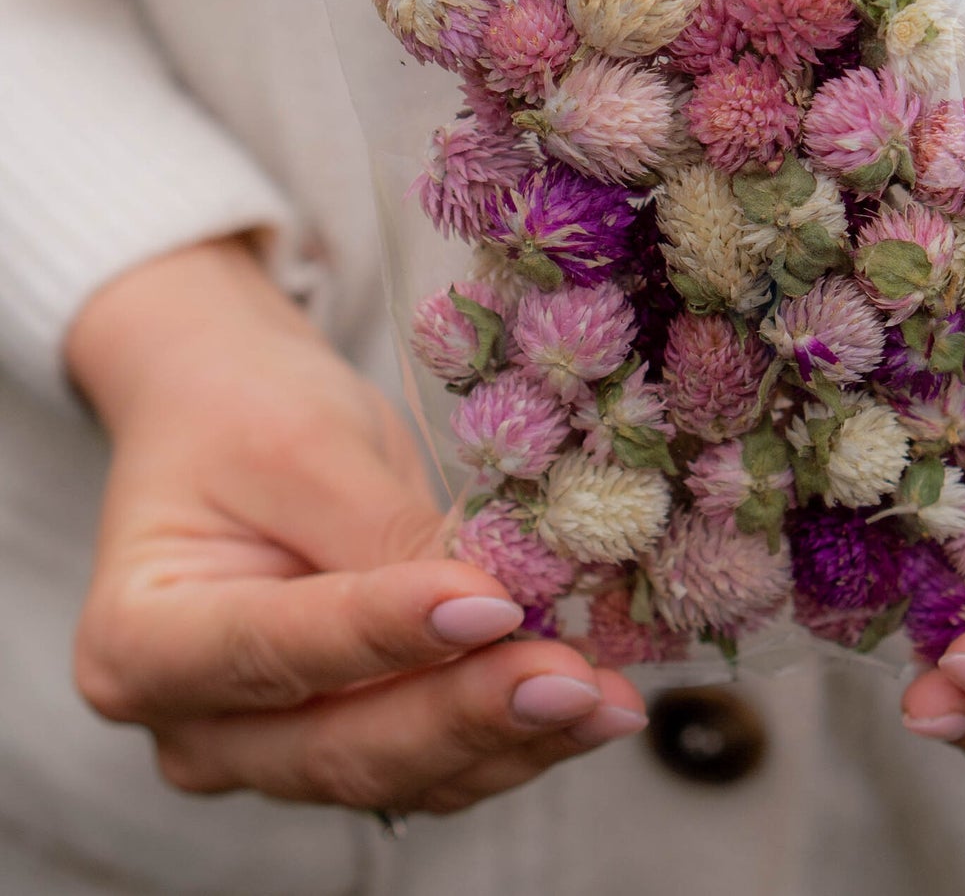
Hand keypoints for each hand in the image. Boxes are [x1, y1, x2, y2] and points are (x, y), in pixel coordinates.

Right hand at [67, 238, 644, 814]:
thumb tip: (492, 599)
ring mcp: (272, 745)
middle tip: (568, 679)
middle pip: (339, 745)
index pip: (274, 651)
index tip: (488, 601)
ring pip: (401, 770)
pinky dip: (514, 734)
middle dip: (467, 712)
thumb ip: (380, 535)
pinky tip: (589, 701)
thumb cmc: (244, 415)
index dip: (385, 634)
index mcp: (139, 642)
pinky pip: (435, 758)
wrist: (234, 415)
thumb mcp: (303, 446)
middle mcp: (200, 723)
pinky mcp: (347, 734)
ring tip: (605, 699)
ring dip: (512, 738)